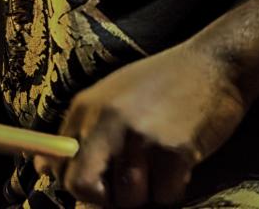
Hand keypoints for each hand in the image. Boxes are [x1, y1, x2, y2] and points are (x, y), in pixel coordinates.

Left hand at [33, 41, 248, 206]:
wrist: (214, 63)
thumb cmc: (162, 84)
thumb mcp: (110, 97)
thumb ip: (79, 132)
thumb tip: (43, 168)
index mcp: (85, 108)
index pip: (57, 164)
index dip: (77, 184)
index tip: (98, 187)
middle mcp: (106, 121)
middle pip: (82, 187)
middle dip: (105, 199)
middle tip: (129, 187)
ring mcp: (139, 136)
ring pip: (129, 199)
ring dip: (147, 194)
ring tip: (160, 167)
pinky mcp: (173, 151)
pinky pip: (165, 197)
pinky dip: (174, 190)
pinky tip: (182, 163)